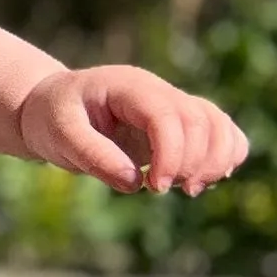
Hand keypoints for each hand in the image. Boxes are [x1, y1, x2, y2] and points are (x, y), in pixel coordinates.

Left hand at [16, 64, 248, 197]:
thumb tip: (134, 183)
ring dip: (215, 161)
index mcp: (128, 86)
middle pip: (200, 120)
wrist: (51, 108)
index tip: (155, 187)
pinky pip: (221, 132)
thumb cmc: (52, 118)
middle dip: (192, 163)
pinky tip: (205, 179)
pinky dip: (226, 156)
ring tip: (190, 189)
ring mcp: (173, 105)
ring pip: (218, 124)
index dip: (171, 153)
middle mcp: (158, 91)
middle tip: (162, 191)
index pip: (167, 114)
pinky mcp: (180, 125)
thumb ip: (93, 155)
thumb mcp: (59, 135)